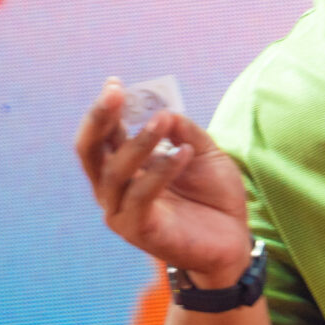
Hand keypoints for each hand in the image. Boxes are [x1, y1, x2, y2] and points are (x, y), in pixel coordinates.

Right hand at [74, 79, 255, 285]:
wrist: (233, 240)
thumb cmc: (214, 196)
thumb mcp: (203, 153)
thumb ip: (184, 132)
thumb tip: (165, 111)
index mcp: (125, 168)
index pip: (102, 136)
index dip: (104, 110)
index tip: (114, 83)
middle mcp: (114, 190)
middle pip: (91, 152)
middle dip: (99, 120)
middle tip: (114, 93)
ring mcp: (122, 212)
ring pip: (116, 173)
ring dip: (138, 142)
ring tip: (163, 120)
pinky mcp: (140, 231)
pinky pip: (141, 197)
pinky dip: (160, 172)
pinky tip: (183, 153)